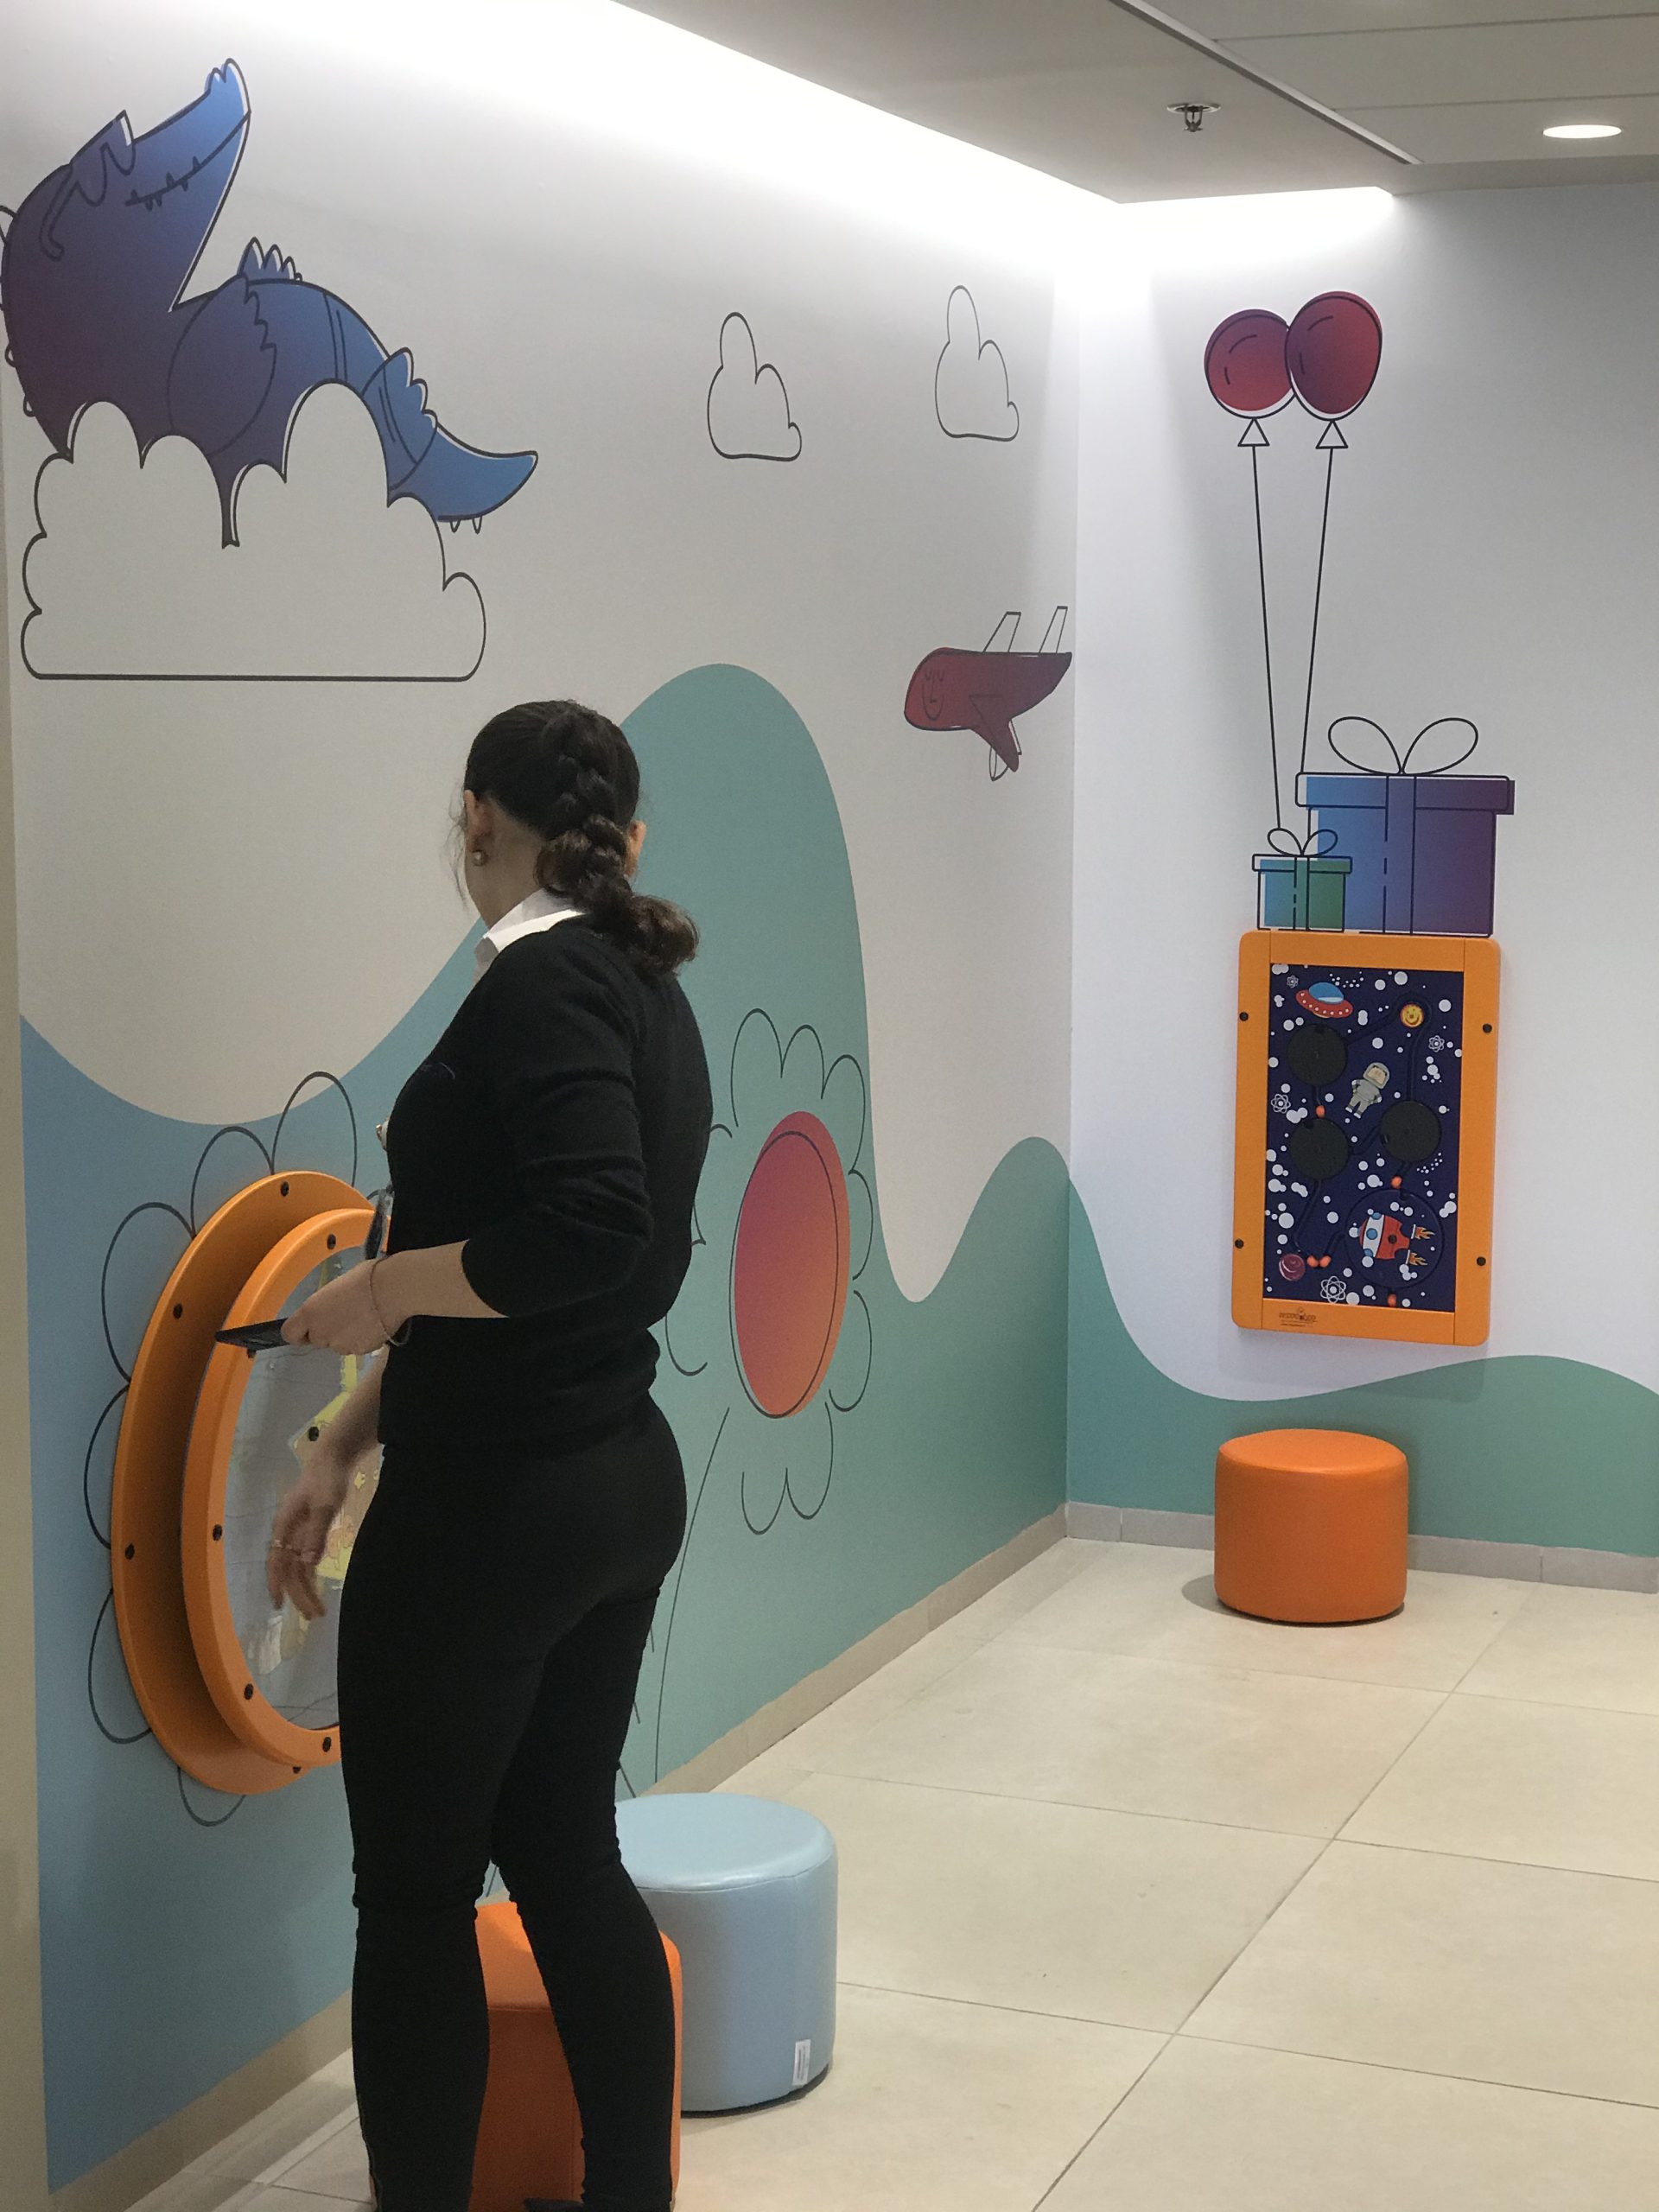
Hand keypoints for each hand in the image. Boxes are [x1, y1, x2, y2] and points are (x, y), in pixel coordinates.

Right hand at [266, 1458, 350, 1620]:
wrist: (332, 1459)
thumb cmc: (327, 1480)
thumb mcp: (325, 1505)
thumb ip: (317, 1534)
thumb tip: (308, 1564)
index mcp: (284, 1526)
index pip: (277, 1562)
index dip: (277, 1585)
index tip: (279, 1605)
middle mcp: (287, 1532)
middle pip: (289, 1569)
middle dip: (299, 1594)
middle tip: (313, 1615)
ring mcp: (297, 1532)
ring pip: (297, 1567)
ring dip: (305, 1589)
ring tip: (316, 1610)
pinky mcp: (308, 1530)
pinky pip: (305, 1559)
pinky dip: (309, 1575)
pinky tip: (314, 1589)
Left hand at [283, 1261, 398, 1353]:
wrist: (395, 1289)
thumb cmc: (365, 1278)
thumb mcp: (335, 1287)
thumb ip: (325, 1304)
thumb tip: (328, 1310)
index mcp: (310, 1313)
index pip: (290, 1334)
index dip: (299, 1333)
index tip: (310, 1327)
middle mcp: (321, 1333)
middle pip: (317, 1340)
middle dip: (328, 1331)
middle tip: (346, 1315)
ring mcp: (341, 1344)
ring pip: (338, 1344)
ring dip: (346, 1336)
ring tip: (365, 1318)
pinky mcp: (360, 1351)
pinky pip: (356, 1347)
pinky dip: (362, 1339)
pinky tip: (375, 1324)